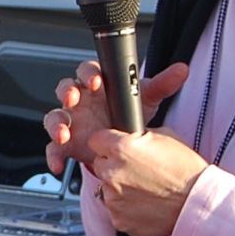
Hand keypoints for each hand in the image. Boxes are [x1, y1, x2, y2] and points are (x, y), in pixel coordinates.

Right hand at [44, 60, 190, 172]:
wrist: (125, 144)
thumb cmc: (129, 114)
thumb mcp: (146, 99)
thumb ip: (162, 84)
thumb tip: (182, 70)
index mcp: (97, 85)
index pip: (88, 72)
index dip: (88, 74)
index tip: (96, 80)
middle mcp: (81, 101)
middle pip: (65, 89)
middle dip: (67, 92)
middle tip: (73, 97)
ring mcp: (72, 122)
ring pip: (55, 117)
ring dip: (56, 124)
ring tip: (64, 133)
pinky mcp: (67, 143)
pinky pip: (54, 148)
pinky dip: (53, 156)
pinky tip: (57, 165)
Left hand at [84, 123, 209, 235]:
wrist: (197, 203)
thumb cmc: (186, 170)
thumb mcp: (165, 137)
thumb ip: (137, 137)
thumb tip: (127, 136)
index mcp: (121, 149)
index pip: (95, 140)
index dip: (107, 143)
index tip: (114, 147)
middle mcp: (113, 173)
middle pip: (99, 164)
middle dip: (113, 166)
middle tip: (136, 171)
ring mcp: (113, 199)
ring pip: (106, 189)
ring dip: (119, 188)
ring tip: (145, 189)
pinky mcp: (118, 219)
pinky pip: (115, 209)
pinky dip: (126, 207)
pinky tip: (145, 203)